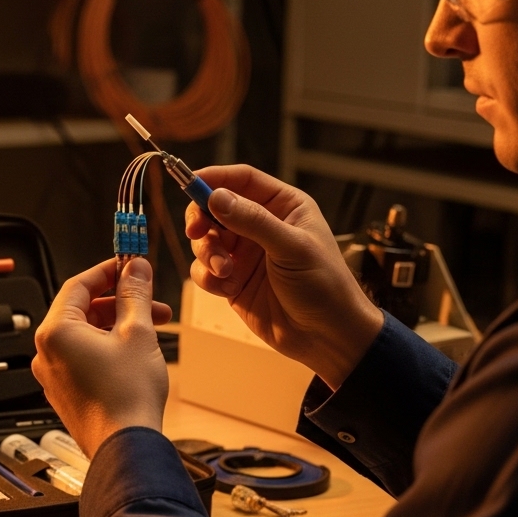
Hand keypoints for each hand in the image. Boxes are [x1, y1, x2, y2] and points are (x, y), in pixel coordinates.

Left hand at [31, 258, 171, 456]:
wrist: (126, 448)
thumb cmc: (127, 397)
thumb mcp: (138, 332)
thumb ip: (135, 294)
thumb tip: (136, 269)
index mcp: (56, 332)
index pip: (78, 285)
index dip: (108, 271)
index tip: (130, 266)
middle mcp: (47, 352)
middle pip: (82, 310)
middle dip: (119, 301)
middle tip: (150, 298)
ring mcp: (54, 375)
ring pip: (86, 334)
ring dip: (118, 324)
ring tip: (153, 327)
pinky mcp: (66, 392)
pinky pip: (84, 357)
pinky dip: (108, 347)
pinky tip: (136, 350)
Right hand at [186, 165, 382, 387]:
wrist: (328, 338)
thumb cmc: (324, 285)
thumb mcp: (292, 248)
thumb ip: (253, 221)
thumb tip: (215, 197)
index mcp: (284, 206)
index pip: (242, 179)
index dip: (214, 178)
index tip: (189, 184)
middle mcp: (261, 225)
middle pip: (215, 207)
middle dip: (202, 220)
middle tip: (197, 232)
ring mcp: (245, 254)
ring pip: (206, 239)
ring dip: (207, 254)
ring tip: (225, 273)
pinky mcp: (234, 280)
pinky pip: (205, 270)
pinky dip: (208, 278)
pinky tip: (228, 290)